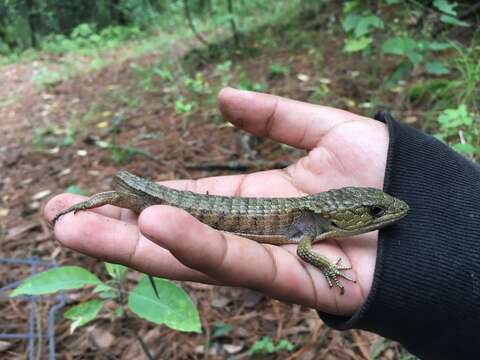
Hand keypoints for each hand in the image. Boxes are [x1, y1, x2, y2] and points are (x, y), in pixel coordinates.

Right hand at [44, 88, 388, 315]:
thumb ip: (276, 116)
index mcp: (255, 198)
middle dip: (116, 226)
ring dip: (134, 242)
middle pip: (175, 230)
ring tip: (76, 229)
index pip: (187, 199)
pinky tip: (151, 226)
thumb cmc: (388, 173)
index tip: (95, 192)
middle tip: (57, 217)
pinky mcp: (289, 280)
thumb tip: (221, 98)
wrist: (436, 216)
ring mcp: (266, 257)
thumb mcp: (328, 130)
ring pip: (191, 253)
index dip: (141, 196)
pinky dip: (195, 245)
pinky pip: (236, 263)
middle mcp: (251, 231)